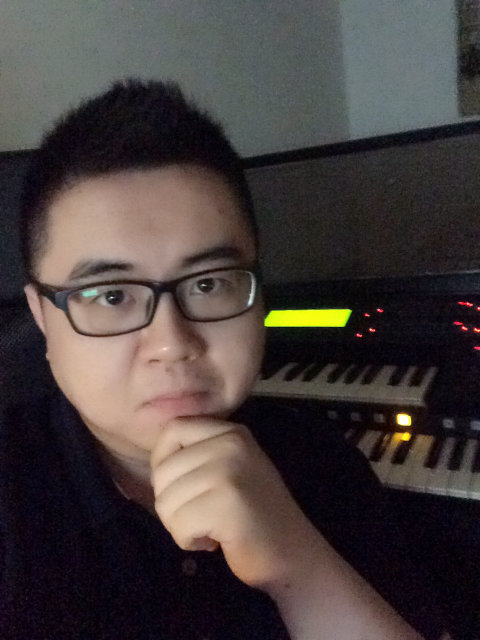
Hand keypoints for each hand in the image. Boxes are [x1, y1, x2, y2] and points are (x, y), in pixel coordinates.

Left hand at [150, 416, 320, 589]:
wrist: (293, 552)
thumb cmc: (253, 514)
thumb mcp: (230, 466)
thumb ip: (200, 453)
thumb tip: (157, 457)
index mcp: (231, 431)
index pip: (173, 430)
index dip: (162, 461)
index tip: (180, 486)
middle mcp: (231, 443)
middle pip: (163, 471)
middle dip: (171, 504)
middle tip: (200, 516)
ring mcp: (230, 471)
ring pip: (167, 501)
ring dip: (180, 526)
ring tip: (210, 528)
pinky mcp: (227, 504)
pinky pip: (179, 525)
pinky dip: (189, 541)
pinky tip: (214, 541)